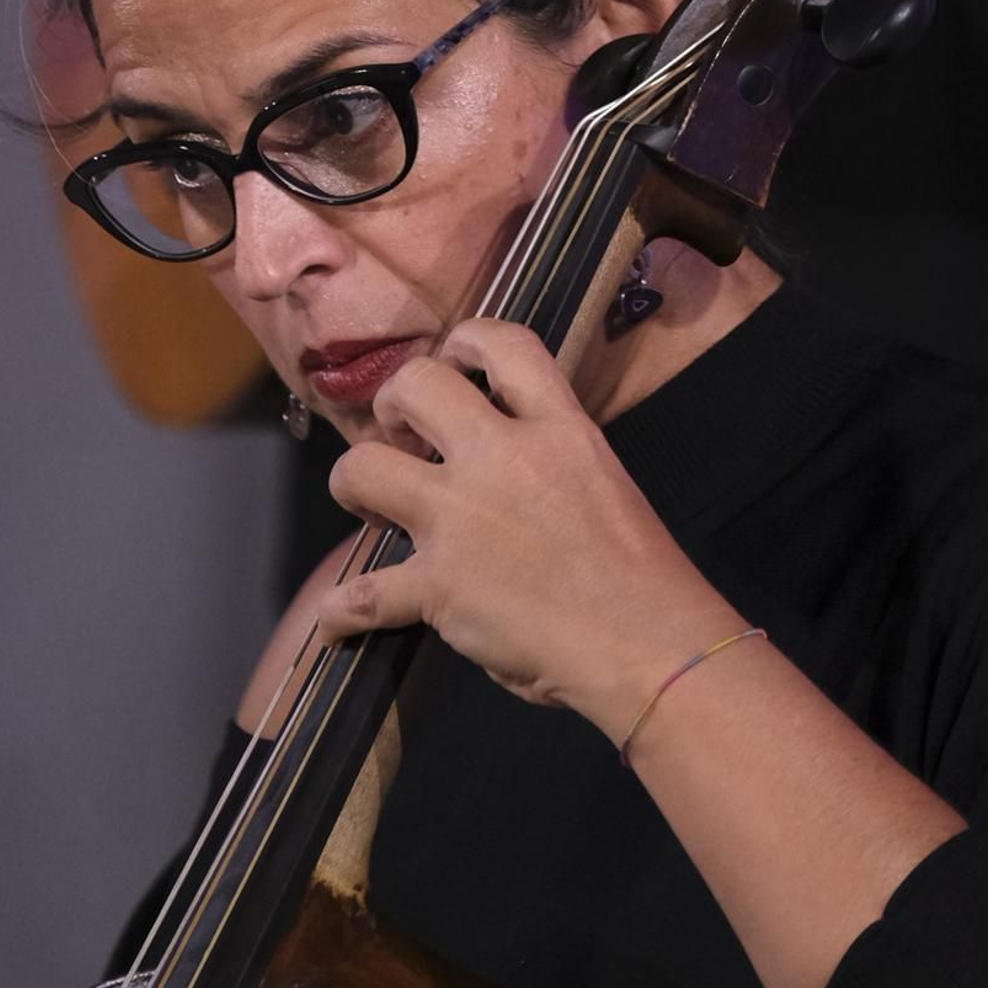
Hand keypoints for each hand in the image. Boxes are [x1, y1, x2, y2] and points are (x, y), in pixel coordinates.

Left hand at [318, 322, 733, 735]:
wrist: (650, 646)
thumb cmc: (642, 573)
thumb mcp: (602, 479)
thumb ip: (549, 457)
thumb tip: (506, 463)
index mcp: (557, 429)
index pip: (503, 343)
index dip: (466, 341)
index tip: (454, 363)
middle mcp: (500, 459)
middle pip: (415, 385)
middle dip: (394, 403)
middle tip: (404, 436)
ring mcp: (460, 520)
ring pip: (362, 467)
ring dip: (354, 482)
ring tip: (371, 502)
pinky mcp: (437, 586)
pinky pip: (364, 595)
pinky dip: (344, 611)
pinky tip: (338, 619)